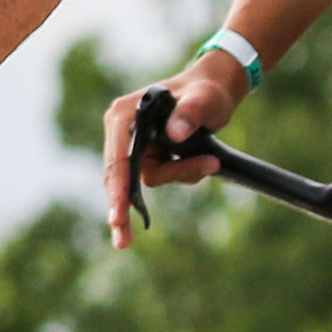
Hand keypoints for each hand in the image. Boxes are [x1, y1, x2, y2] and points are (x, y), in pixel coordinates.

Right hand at [101, 53, 248, 246]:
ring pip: (149, 180)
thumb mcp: (204, 98)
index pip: (117, 158)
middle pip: (119, 178)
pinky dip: (184, 174)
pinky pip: (163, 177)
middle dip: (124, 208)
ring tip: (211, 162)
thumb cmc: (206, 90)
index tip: (118, 215)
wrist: (213, 93)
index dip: (118, 189)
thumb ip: (191, 112)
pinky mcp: (149, 157)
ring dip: (181, 175)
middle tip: (123, 242)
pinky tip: (207, 163)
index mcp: (124, 114)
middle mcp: (123, 132)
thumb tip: (175, 136)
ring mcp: (135, 146)